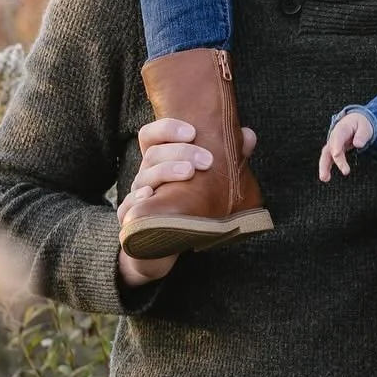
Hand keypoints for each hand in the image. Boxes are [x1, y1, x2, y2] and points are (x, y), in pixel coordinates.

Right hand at [116, 116, 257, 286]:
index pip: (152, 135)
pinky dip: (138, 199)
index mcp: (160, 162)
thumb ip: (228, 158)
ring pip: (142, 178)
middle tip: (206, 160)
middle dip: (180, 152)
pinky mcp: (132, 221)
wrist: (165, 248)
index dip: (167, 128)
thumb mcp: (208, 182)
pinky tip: (149, 195)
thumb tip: (248, 135)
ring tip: (189, 173)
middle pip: (153, 154)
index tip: (192, 131)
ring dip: (166, 171)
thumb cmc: (188, 208)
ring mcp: (136, 198)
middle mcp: (145, 177)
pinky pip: (129, 207)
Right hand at [319, 112, 374, 181]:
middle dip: (334, 160)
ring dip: (324, 166)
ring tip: (325, 178)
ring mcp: (332, 144)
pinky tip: (326, 178)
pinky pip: (328, 159)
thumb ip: (362, 135)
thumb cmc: (360, 124)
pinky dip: (326, 168)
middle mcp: (334, 136)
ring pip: (326, 155)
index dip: (336, 146)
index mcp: (342, 128)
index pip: (338, 137)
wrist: (354, 121)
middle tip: (345, 171)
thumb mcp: (365, 127)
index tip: (336, 154)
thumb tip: (358, 144)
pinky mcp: (333, 150)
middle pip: (331, 148)